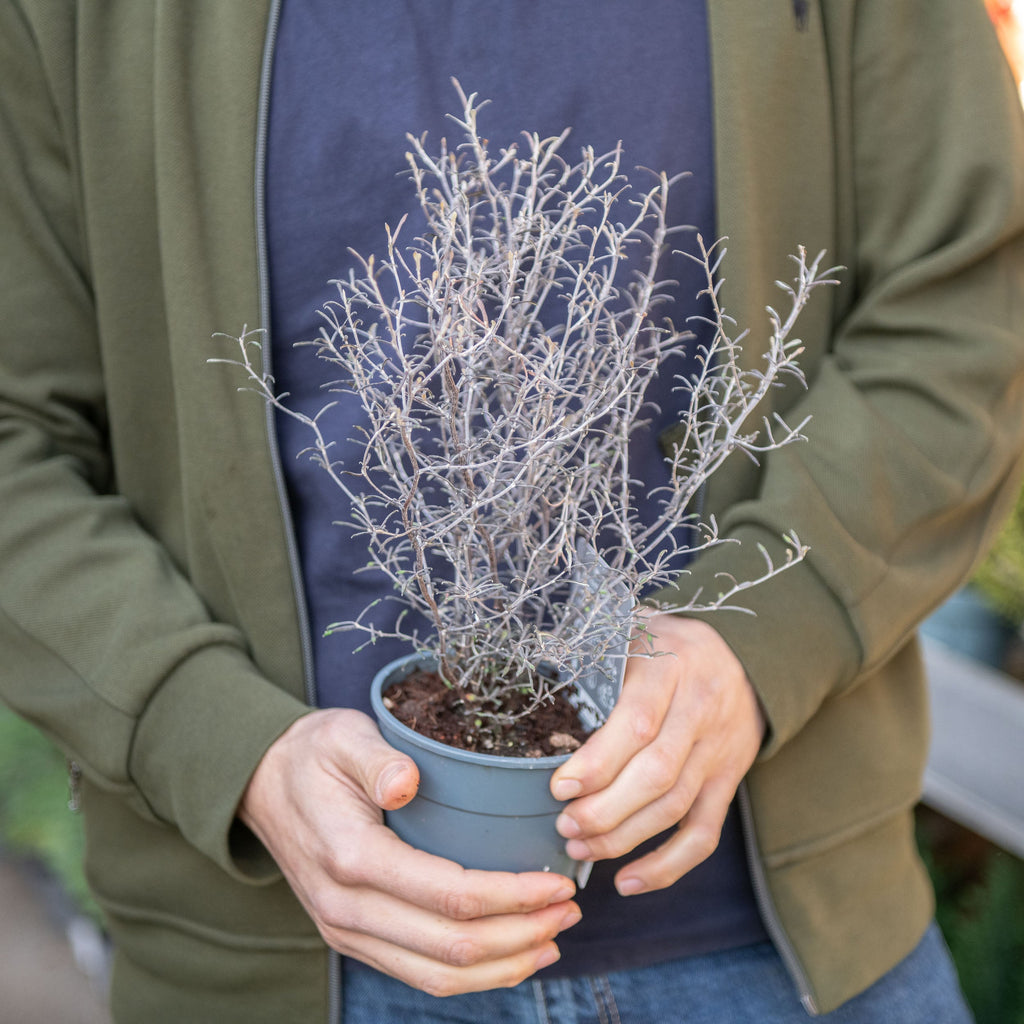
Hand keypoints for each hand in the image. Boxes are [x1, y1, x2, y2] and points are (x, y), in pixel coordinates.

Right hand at [238, 708, 579, 995]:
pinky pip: (420, 973)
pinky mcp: (354, 937)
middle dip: (522, 934)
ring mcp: (347, 931)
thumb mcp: (343, 736)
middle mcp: (347, 909)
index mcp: (351, 857)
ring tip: (553, 937)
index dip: (512, 895)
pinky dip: (472, 975)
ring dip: (504, 964)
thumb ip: (376, 758)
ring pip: (438, 975)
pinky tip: (510, 955)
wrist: (262, 784)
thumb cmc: (313, 754)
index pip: (449, 895)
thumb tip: (406, 782)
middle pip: (452, 947)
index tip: (557, 882)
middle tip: (569, 910)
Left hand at [550, 615, 764, 894]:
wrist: (747, 654)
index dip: (599, 762)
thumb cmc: (666, 644)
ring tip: (580, 849)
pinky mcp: (728, 780)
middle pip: (657, 774)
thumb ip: (598, 660)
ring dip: (625, 838)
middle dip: (606, 810)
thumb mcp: (634, 633)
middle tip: (564, 827)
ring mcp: (719, 750)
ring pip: (675, 807)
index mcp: (671, 668)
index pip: (638, 723)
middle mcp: (701, 710)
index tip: (560, 788)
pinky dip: (668, 865)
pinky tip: (628, 882)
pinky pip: (704, 832)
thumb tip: (534, 687)